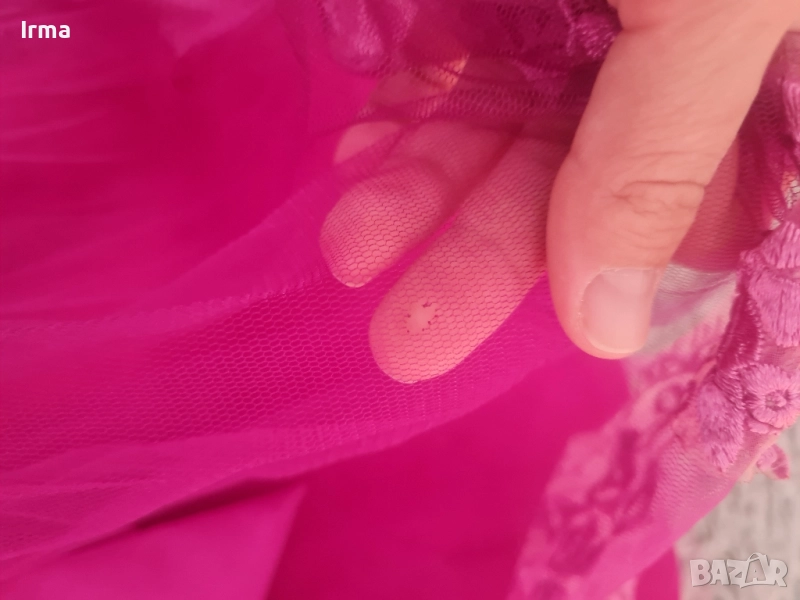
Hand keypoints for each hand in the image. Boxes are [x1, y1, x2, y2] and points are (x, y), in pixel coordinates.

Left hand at [321, 0, 799, 382]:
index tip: (568, 331)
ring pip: (494, 127)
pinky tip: (363, 159)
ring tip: (350, 248)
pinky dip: (409, 115)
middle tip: (406, 344)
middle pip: (569, 179)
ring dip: (420, 190)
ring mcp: (572, 11)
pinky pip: (448, 65)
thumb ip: (658, 152)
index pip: (694, 204)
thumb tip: (610, 327)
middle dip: (482, 258)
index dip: (616, 268)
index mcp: (748, 69)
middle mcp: (660, 51)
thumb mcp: (704, 6)